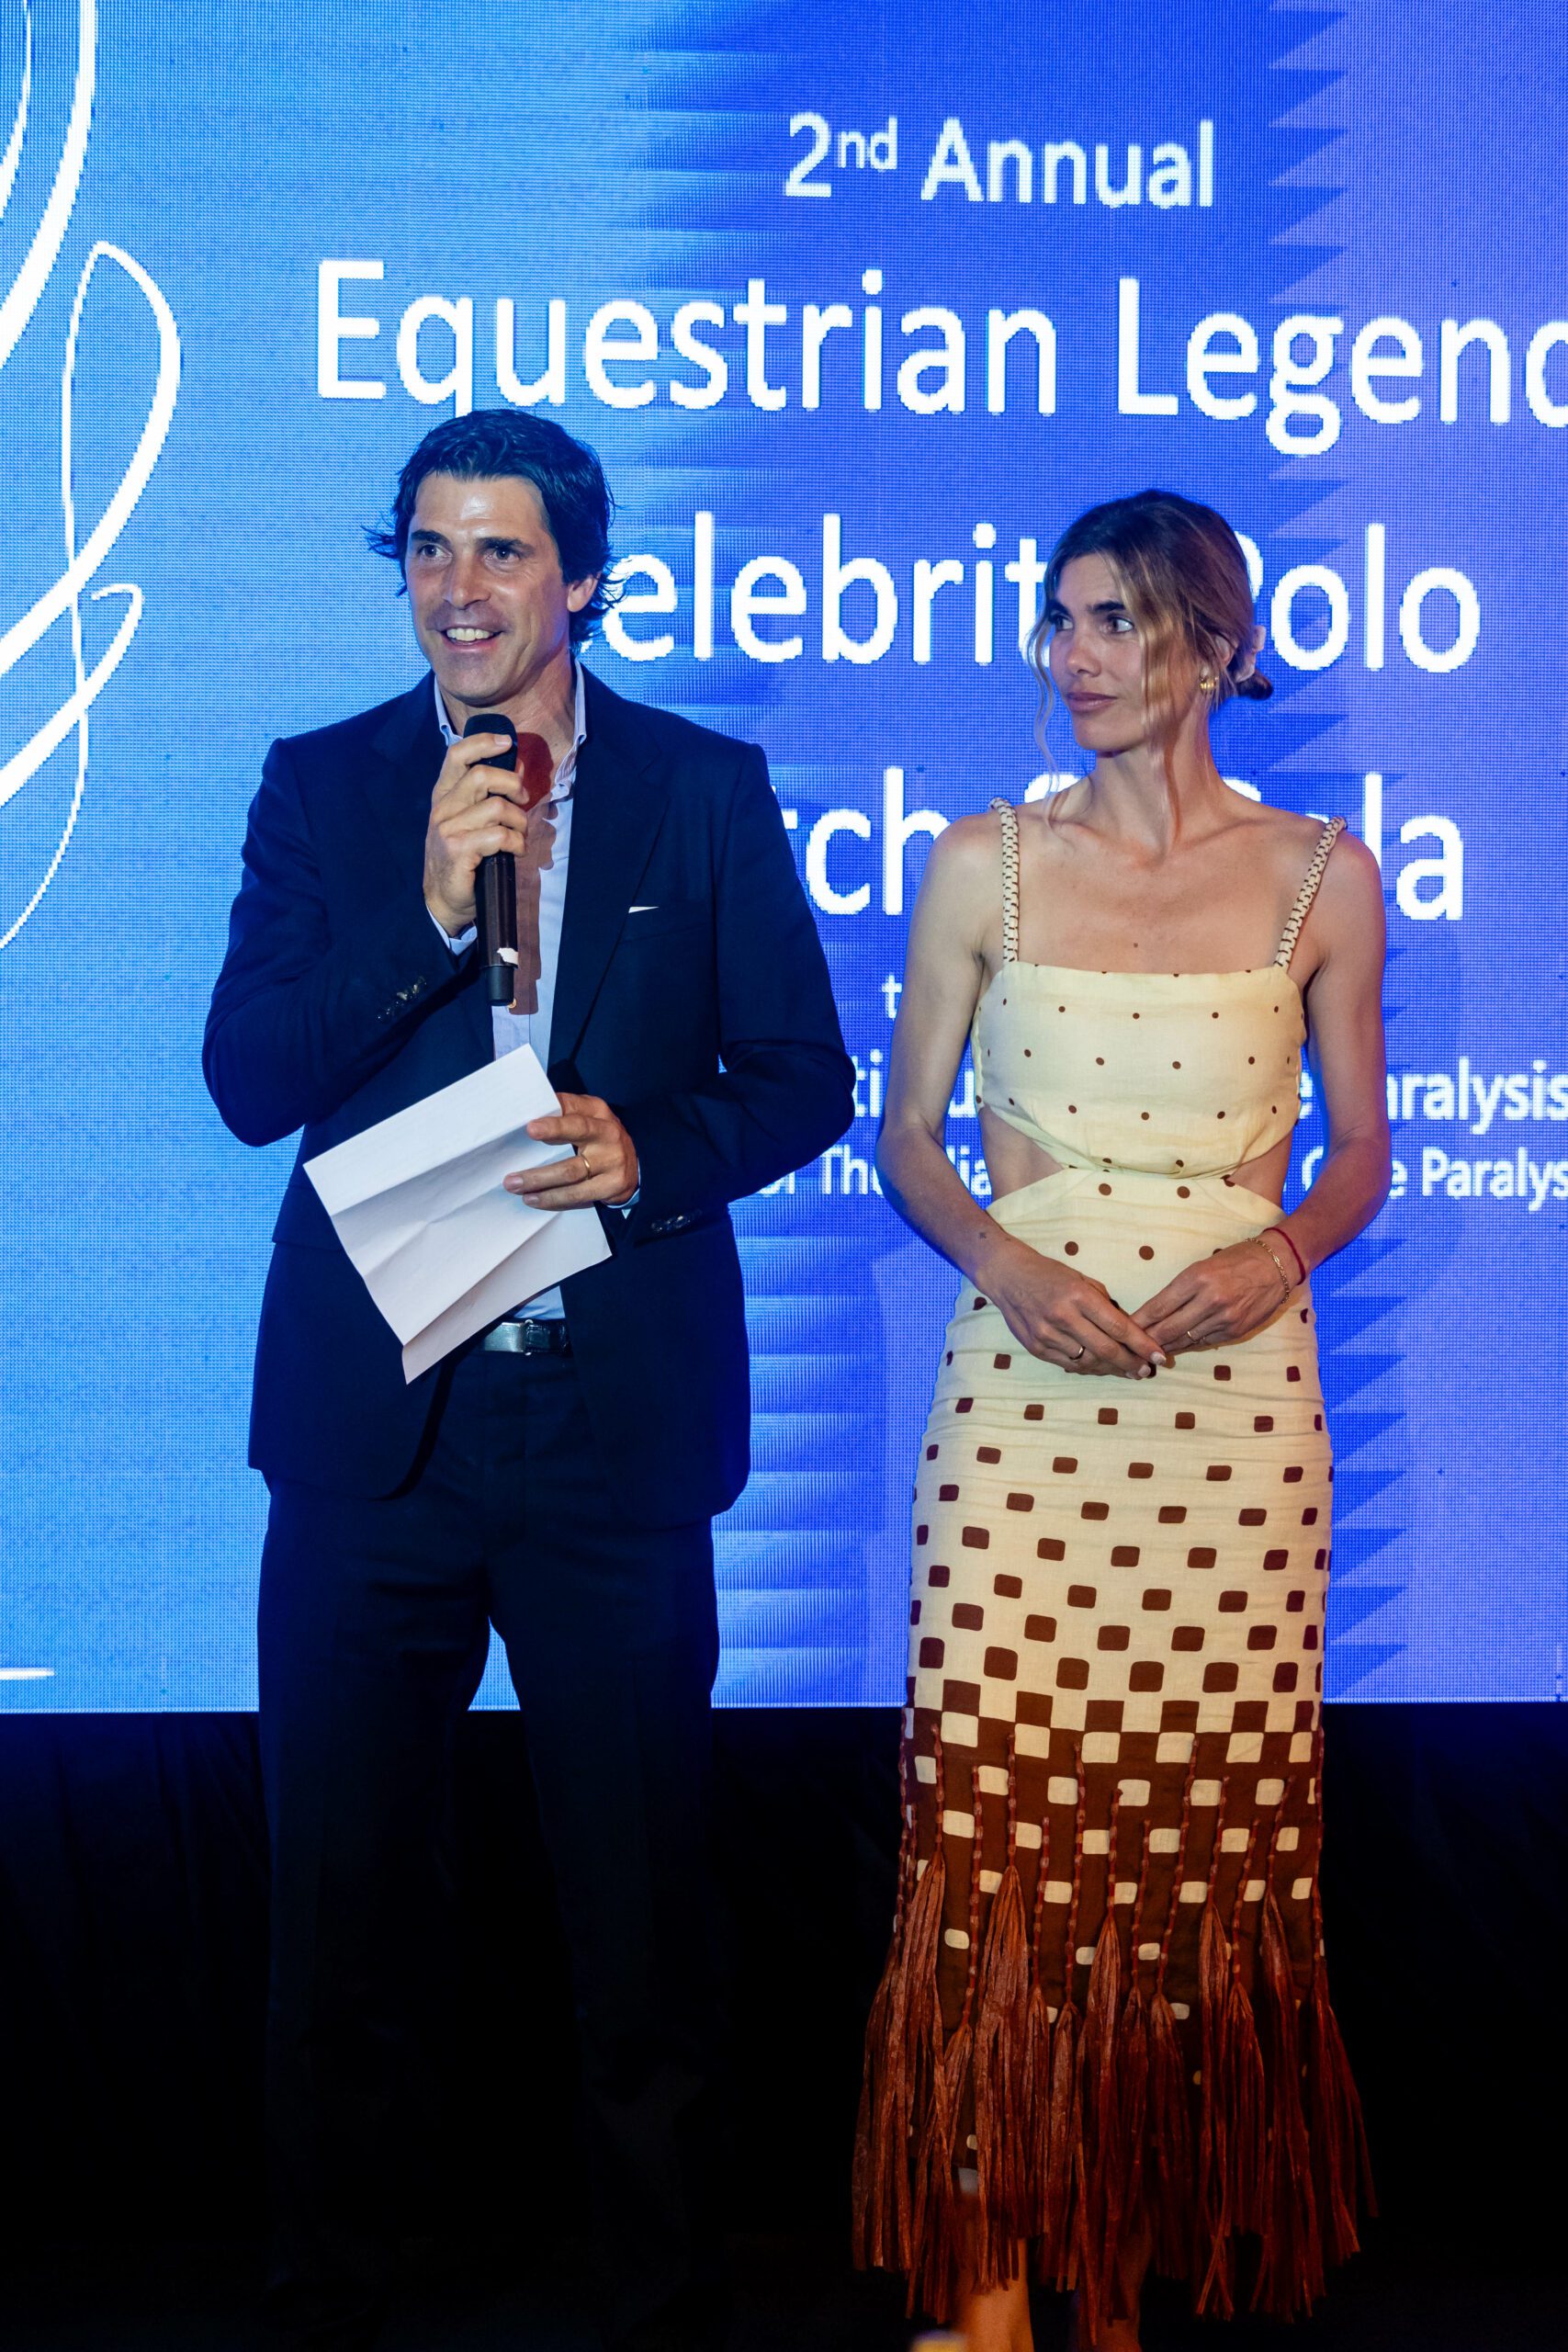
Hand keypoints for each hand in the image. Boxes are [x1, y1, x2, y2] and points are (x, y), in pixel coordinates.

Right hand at [423, 732, 528, 934]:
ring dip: (519, 822)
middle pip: (482, 776)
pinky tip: (516, 851)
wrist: (443, 900)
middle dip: (513, 785)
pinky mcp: (459, 850)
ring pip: (497, 808)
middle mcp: (443, 809)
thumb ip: (488, 794)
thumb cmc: (462, 859)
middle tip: (523, 801)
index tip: (507, 742)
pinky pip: (499, 836)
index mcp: (443, 796)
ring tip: (519, 836)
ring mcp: (448, 829)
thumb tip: (518, 767)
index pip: (457, 755)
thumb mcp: (470, 821)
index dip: (483, 742)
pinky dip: (517, 843)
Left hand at [505, 1093, 638, 1209]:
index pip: (573, 1110)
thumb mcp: (588, 1117)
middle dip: (547, 1143)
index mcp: (597, 1111)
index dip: (553, 1121)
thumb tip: (525, 1111)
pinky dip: (553, 1199)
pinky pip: (578, 1195)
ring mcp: (612, 1161)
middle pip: (576, 1137)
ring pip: (570, 1172)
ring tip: (514, 1185)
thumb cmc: (598, 1138)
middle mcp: (607, 1133)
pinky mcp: (612, 1186)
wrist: (635, 1166)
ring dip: (539, 1180)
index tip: (530, 1127)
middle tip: (516, 1162)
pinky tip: (534, 1199)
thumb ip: (563, 1112)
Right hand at [980, 1234, 1168, 1378]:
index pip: (1118, 1327)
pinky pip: (1069, 1365)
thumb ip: (1104, 1305)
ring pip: (1088, 1362)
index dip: (1142, 1345)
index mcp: (1079, 1295)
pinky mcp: (1035, 1347)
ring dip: (1110, 1369)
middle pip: (1106, 1349)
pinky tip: (1100, 1367)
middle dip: (1131, 1363)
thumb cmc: (1050, 1274)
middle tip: (1146, 1371)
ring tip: (1126, 1371)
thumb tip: (1128, 1332)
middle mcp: (1063, 1316)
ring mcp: (1047, 1334)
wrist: (1007, 1276)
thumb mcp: (1082, 1280)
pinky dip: (1088, 1367)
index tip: (1159, 1356)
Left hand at [1135, 1239, 1291, 1354]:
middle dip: (1146, 1340)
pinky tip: (1175, 1348)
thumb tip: (1156, 1311)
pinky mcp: (1235, 1330)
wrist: (1277, 1264)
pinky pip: (1204, 1343)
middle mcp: (1209, 1299)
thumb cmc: (1236, 1259)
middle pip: (1168, 1328)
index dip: (1139, 1321)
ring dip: (1165, 1346)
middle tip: (1130, 1347)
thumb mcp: (1202, 1265)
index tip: (1125, 1328)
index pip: (1158, 1306)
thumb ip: (1180, 1289)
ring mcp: (1224, 1317)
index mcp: (1196, 1278)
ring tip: (1148, 1352)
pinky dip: (1187, 1345)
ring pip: (1185, 1339)